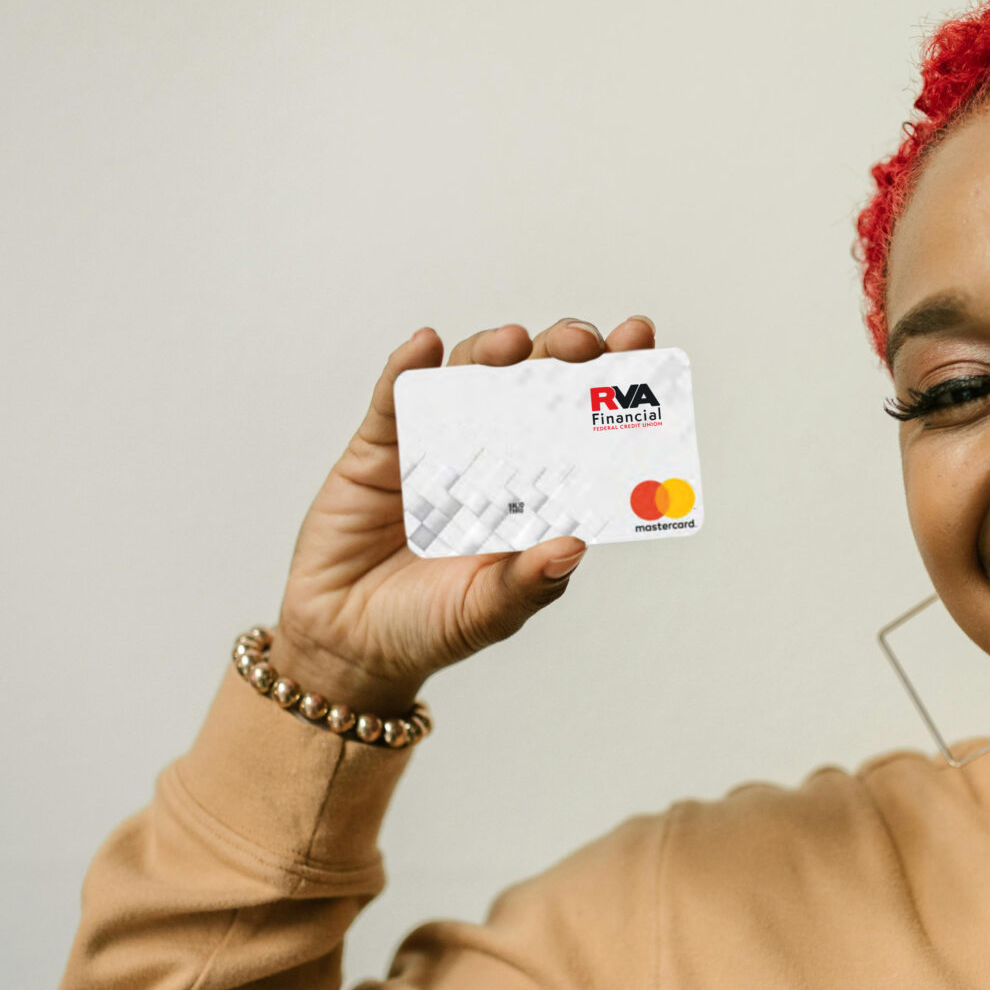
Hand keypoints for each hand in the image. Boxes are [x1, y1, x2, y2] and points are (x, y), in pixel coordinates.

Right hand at [273, 315, 656, 716]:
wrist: (348, 645)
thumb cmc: (428, 627)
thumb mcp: (487, 613)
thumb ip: (529, 585)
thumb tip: (574, 547)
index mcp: (536, 494)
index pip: (585, 428)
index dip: (614, 383)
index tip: (641, 344)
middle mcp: (494, 458)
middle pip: (534, 386)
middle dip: (562, 354)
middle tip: (581, 346)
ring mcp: (436, 446)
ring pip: (470, 378)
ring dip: (491, 352)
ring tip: (511, 345)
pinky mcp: (379, 447)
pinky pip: (393, 398)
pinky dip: (408, 369)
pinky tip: (424, 349)